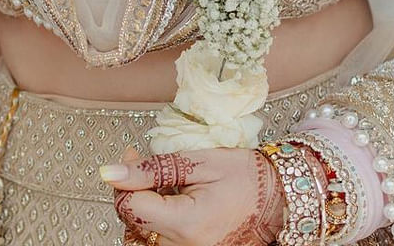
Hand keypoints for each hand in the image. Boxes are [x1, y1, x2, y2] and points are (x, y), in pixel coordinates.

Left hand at [101, 146, 283, 245]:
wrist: (281, 200)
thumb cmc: (246, 177)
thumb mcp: (197, 162)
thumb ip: (152, 169)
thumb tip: (111, 173)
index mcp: (188, 225)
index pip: (130, 208)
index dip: (124, 179)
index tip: (132, 156)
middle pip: (133, 223)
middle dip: (130, 190)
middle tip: (142, 163)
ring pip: (143, 233)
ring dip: (142, 206)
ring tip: (159, 182)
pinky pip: (161, 239)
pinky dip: (157, 218)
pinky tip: (169, 199)